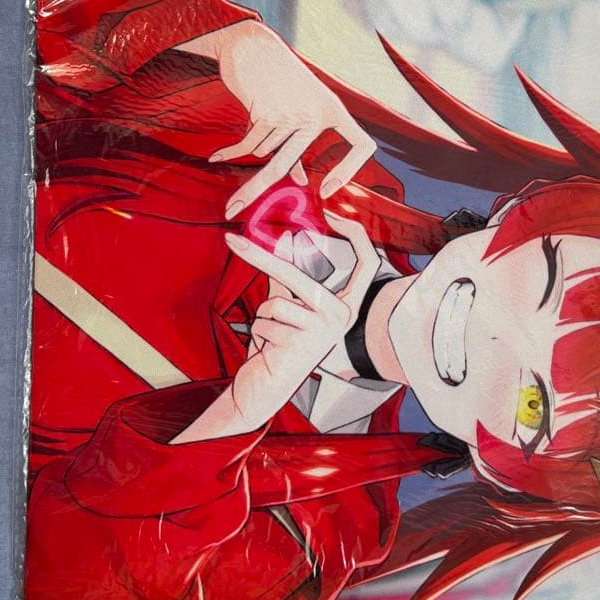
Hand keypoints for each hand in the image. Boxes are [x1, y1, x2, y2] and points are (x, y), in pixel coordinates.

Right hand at [203, 20, 376, 217]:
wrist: (252, 45)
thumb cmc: (278, 80)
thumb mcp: (299, 109)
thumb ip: (301, 145)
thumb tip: (301, 182)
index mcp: (334, 111)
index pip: (363, 144)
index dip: (349, 170)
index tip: (326, 190)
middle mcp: (317, 114)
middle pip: (285, 164)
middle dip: (255, 191)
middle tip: (236, 209)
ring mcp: (291, 113)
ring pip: (263, 152)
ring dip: (251, 146)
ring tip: (252, 120)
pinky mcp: (267, 111)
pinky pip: (247, 144)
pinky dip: (231, 152)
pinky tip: (218, 157)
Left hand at [225, 212, 379, 427]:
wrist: (268, 388)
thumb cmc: (282, 346)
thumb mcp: (291, 306)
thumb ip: (289, 274)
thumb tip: (288, 237)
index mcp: (347, 305)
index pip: (367, 262)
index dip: (356, 233)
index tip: (336, 211)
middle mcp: (342, 317)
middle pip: (298, 275)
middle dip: (260, 256)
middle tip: (233, 240)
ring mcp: (324, 330)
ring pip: (276, 302)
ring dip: (265, 317)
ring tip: (273, 336)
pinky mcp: (301, 343)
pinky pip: (267, 320)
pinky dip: (261, 330)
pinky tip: (270, 348)